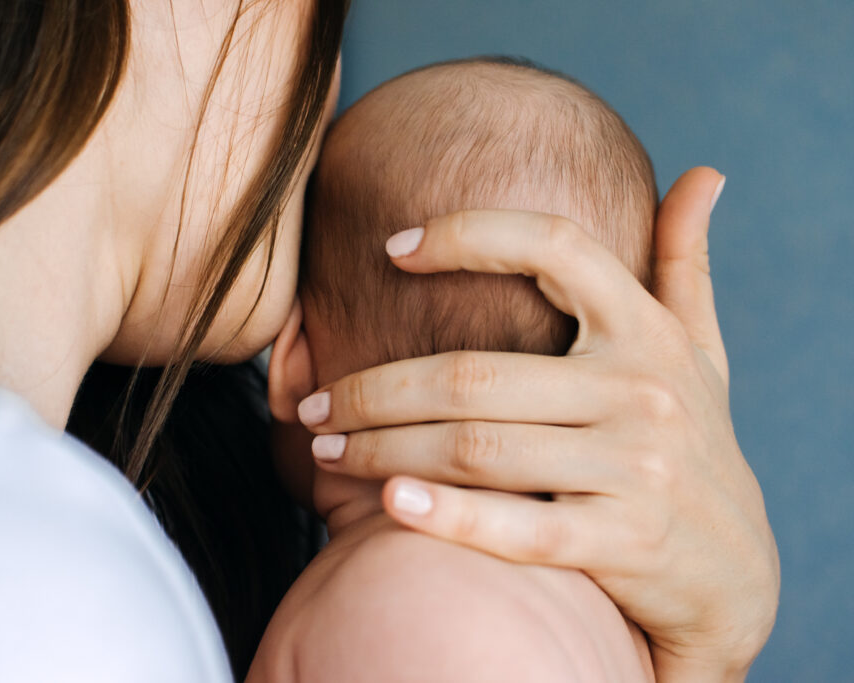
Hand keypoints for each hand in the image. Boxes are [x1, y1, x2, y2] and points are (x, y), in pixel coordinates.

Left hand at [296, 168, 779, 680]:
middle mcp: (641, 389)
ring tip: (324, 451)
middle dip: (373, 390)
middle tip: (314, 406)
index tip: (391, 247)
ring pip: (475, 448)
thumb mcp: (702, 350)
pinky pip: (516, 527)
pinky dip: (446, 515)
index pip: (553, 246)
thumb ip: (686, 261)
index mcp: (646, 330)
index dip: (468, 235)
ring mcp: (634, 468)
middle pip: (473, 375)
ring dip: (381, 449)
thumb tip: (705, 173)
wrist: (734, 572)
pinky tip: (387, 504)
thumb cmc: (694, 443)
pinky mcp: (622, 543)